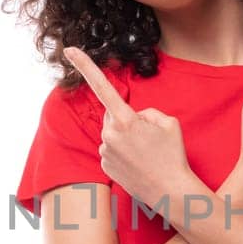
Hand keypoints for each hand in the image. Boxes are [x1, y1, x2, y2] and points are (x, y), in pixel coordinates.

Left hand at [63, 45, 192, 209]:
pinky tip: (138, 164)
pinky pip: (111, 150)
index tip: (70, 50)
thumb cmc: (173, 156)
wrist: (170, 193)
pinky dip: (123, 153)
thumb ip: (146, 112)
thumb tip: (132, 117)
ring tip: (146, 154)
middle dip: (127, 119)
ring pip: (112, 134)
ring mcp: (105, 152)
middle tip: (149, 137)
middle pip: (113, 114)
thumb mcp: (169, 122)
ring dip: (126, 138)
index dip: (85, 65)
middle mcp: (109, 135)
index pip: (102, 86)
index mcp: (125, 120)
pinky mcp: (104, 167)